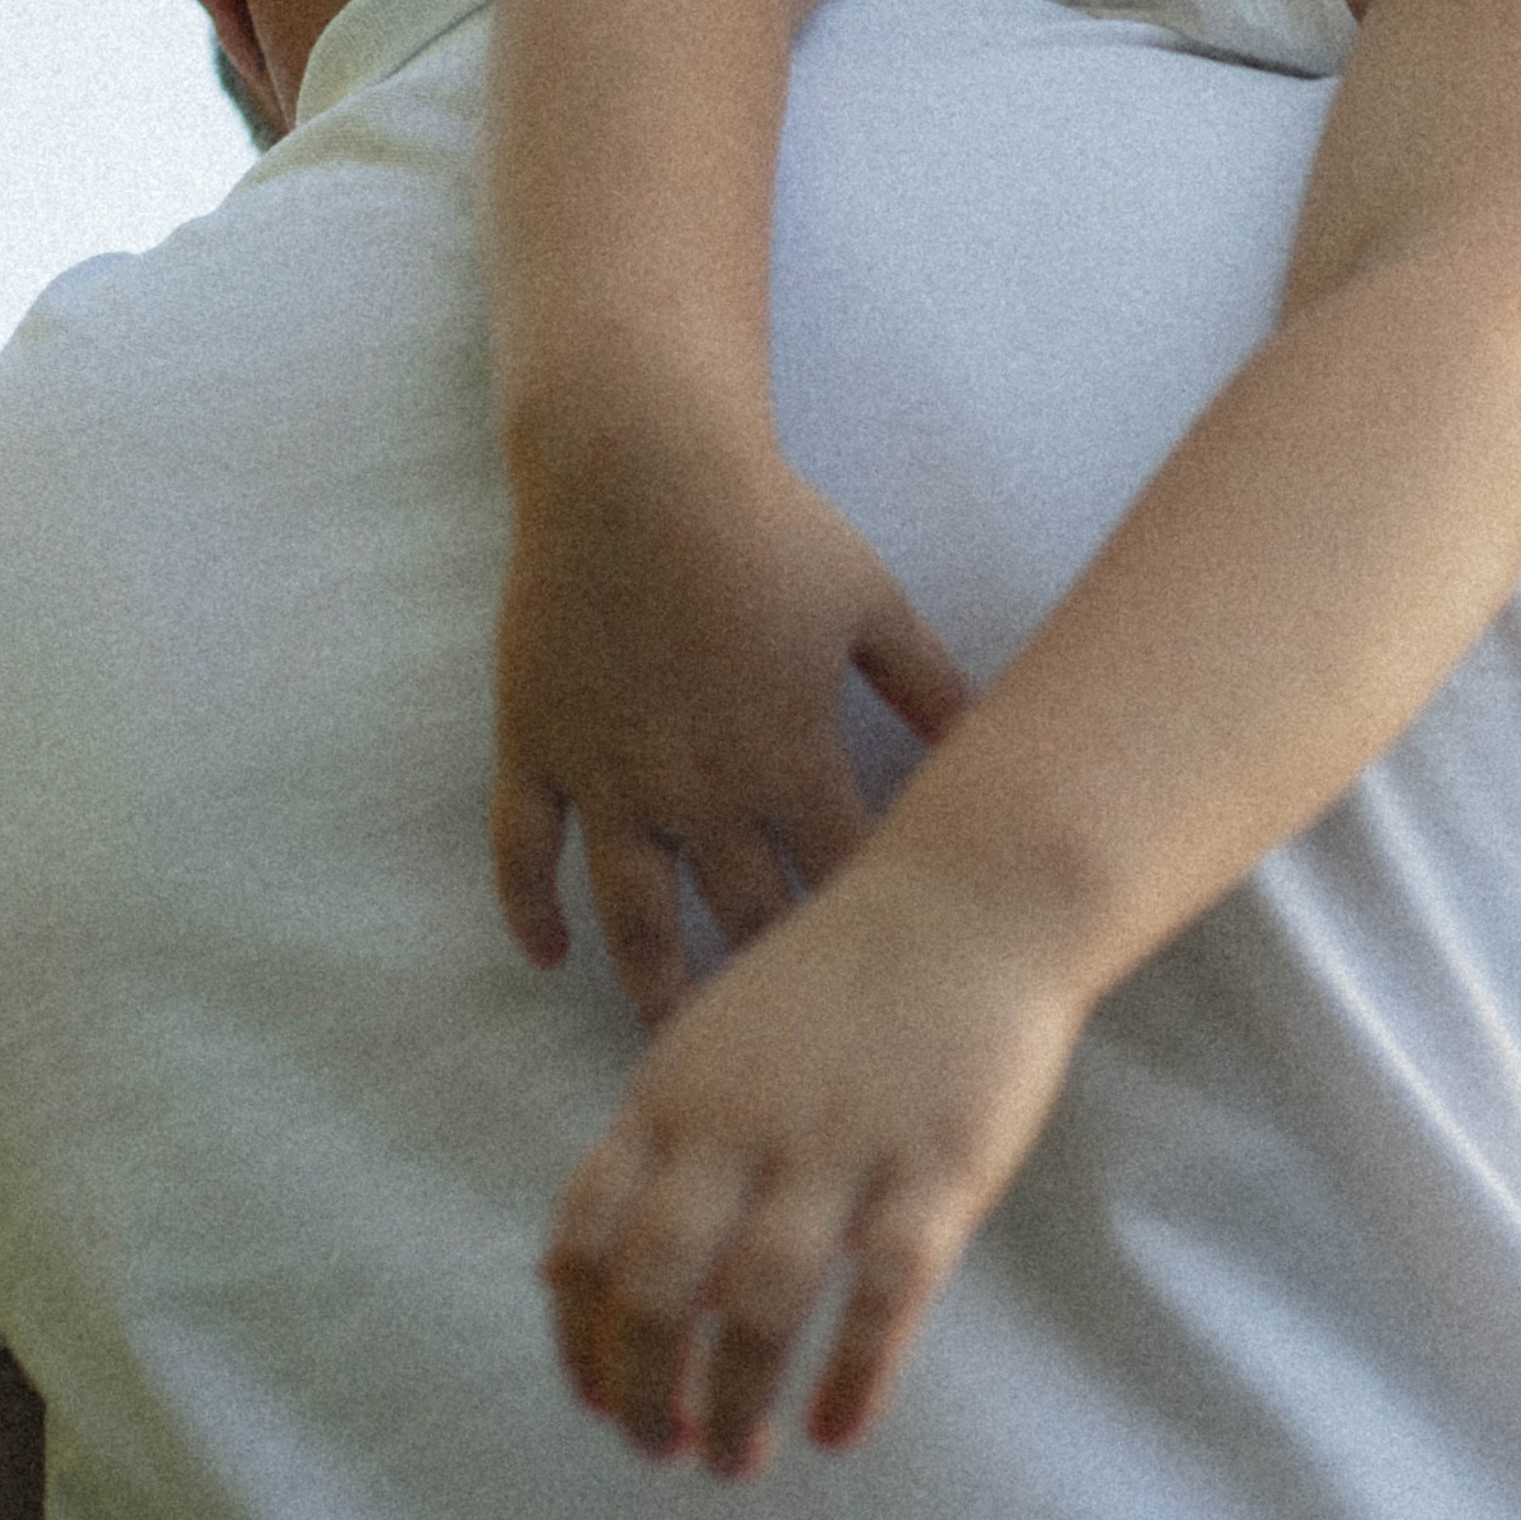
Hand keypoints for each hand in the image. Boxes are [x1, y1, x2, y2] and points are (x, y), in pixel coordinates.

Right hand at [492, 428, 967, 1024]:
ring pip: (634, 913)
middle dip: (769, 986)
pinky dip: (530, 913)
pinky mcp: (540, 745)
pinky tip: (546, 959)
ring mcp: (611, 774)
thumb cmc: (768, 525)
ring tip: (669, 1042)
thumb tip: (994, 742)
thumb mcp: (873, 604)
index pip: (840, 882)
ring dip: (654, 984)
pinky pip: (526, 852)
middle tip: (788, 1054)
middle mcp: (701, 787)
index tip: (888, 991)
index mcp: (791, 756)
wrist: (637, 465)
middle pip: (743, 918)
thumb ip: (930, 687)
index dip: (862, 935)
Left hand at [541, 848, 1088, 1473]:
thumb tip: (577, 1260)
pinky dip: (853, 1379)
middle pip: (656, 1287)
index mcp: (675, 1090)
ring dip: (736, 1406)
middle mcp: (741, 1122)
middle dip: (643, 1391)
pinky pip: (882, 1297)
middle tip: (662, 1451)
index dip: (579, 1335)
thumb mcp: (715, 1034)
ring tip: (737, 1461)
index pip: (586, 1233)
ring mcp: (841, 1145)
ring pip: (759, 1308)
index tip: (595, 1400)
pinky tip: (838, 1432)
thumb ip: (655, 1136)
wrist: (971, 897)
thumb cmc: (843, 975)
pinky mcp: (936, 1167)